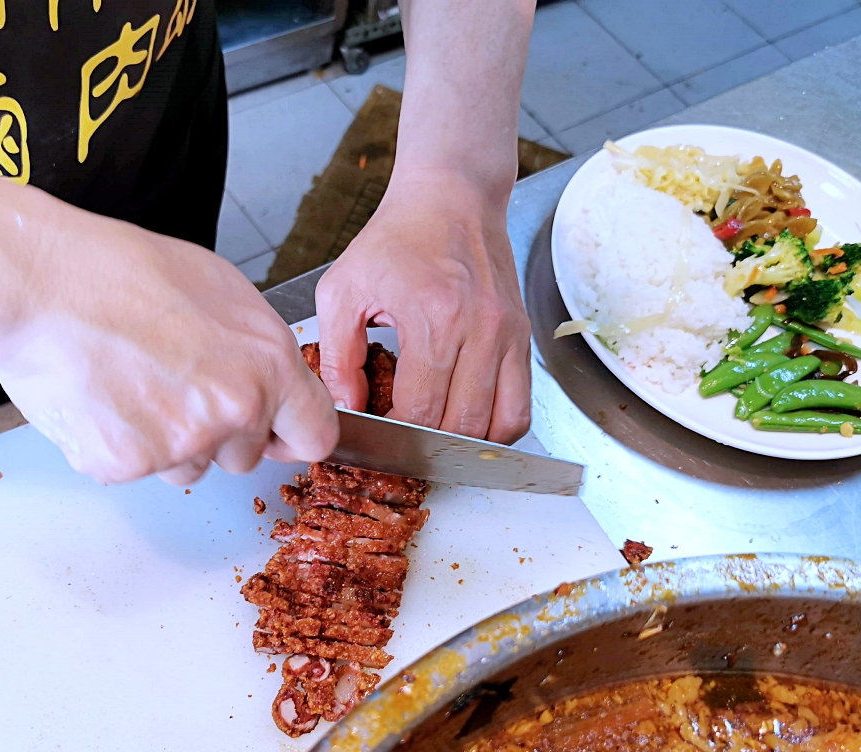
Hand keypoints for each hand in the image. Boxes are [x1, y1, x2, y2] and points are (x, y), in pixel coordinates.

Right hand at [0, 209, 337, 485]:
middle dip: (220, 433)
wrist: (40, 283)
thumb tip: (274, 384)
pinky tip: (101, 397)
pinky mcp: (126, 465)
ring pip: (189, 467)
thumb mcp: (221, 290)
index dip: (294, 436)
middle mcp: (233, 412)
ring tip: (131, 383)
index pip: (317, 434)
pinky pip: (134, 469)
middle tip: (174, 384)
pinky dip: (118, 444)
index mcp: (268, 365)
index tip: (278, 434)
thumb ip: (259, 349)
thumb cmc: (122, 272)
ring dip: (167, 441)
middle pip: (246, 457)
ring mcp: (179, 444)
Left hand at [314, 169, 530, 442]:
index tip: (377, 435)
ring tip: (436, 438)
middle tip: (402, 443)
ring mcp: (509, 335)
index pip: (421, 411)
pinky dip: (496, 429)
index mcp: (435, 317)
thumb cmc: (396, 238)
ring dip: (465, 445)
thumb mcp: (343, 288)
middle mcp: (481, 330)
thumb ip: (338, 356)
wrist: (452, 194)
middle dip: (428, 447)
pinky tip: (467, 423)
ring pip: (498, 426)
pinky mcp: (523, 337)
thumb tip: (346, 408)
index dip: (395, 437)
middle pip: (461, 426)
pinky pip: (520, 406)